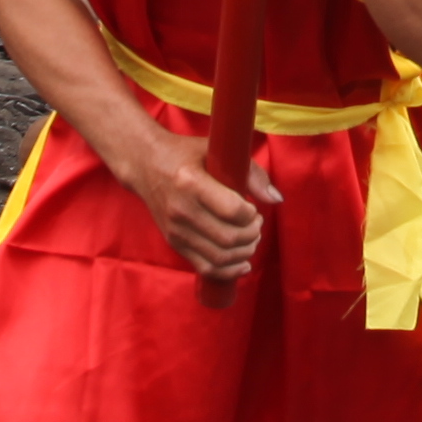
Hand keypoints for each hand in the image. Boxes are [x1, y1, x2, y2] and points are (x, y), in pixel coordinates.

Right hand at [127, 128, 273, 284]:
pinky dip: (229, 270)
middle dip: (252, 235)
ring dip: (244, 252)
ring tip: (251, 239)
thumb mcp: (216, 151)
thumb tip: (276, 199)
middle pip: (228, 238)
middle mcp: (181, 210)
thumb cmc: (185, 154)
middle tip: (257, 224)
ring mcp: (176, 230)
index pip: (232, 211)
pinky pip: (205, 267)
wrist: (144, 165)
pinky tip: (243, 262)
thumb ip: (251, 173)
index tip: (254, 208)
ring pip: (219, 257)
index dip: (251, 214)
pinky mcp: (174, 243)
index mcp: (191, 182)